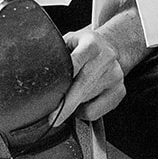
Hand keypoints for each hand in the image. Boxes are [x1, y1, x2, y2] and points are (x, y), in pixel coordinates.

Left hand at [51, 5, 147, 126]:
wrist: (112, 47)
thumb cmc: (84, 46)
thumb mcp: (71, 41)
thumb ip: (58, 52)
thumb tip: (37, 68)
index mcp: (92, 44)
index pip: (76, 61)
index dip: (66, 75)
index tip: (54, 90)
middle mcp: (106, 58)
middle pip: (83, 85)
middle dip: (67, 104)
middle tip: (53, 118)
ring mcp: (115, 75)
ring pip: (88, 100)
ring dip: (73, 106)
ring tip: (66, 99)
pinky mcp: (120, 90)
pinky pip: (97, 111)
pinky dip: (84, 112)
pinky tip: (80, 104)